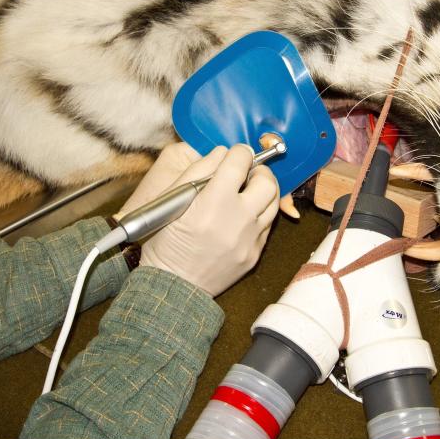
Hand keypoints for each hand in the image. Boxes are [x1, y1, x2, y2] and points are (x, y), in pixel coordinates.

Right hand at [117, 142, 279, 296]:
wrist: (173, 285)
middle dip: (259, 171)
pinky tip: (245, 216)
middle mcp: (237, 219)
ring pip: (273, 203)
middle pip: (267, 182)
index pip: (239, 162)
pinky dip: (260, 215)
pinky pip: (267, 226)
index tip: (236, 154)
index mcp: (213, 202)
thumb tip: (222, 153)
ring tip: (249, 192)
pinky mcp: (254, 255)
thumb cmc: (165, 241)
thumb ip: (198, 171)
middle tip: (247, 173)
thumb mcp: (171, 200)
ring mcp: (249, 239)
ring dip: (264, 192)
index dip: (239, 152)